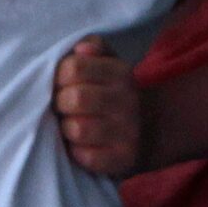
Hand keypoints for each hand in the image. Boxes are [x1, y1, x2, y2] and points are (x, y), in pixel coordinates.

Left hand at [54, 37, 143, 177]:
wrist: (149, 128)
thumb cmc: (112, 91)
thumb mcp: (107, 62)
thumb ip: (93, 47)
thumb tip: (81, 49)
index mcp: (120, 72)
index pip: (74, 68)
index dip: (58, 77)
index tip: (61, 84)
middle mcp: (128, 100)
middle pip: (74, 98)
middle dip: (59, 104)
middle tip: (63, 107)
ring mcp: (129, 131)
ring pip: (77, 129)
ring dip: (66, 129)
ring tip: (71, 125)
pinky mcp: (124, 158)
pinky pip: (86, 157)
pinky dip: (77, 152)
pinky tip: (81, 145)